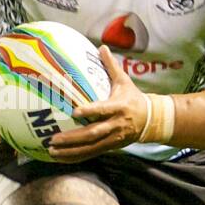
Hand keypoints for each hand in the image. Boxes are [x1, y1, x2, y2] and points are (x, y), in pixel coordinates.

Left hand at [48, 45, 146, 160]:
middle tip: (53, 138)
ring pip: (90, 147)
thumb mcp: (124, 81)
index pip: (103, 109)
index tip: (75, 110)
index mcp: (118, 107)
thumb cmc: (133, 98)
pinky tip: (61, 157)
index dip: (90, 110)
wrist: (151, 120)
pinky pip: (91, 153)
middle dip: (72, 138)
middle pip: (93, 133)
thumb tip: (101, 46)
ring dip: (70, 150)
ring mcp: (113, 138)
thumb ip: (111, 66)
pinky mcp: (111, 147)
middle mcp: (115, 125)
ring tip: (52, 150)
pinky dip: (76, 156)